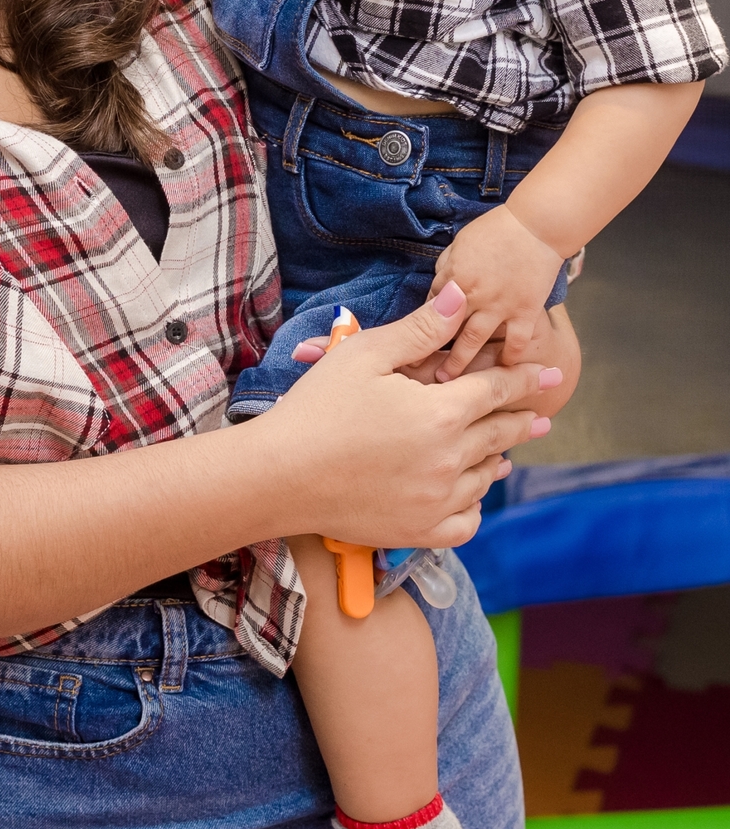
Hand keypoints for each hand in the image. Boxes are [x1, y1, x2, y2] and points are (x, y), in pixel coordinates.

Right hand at [257, 282, 556, 550]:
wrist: (279, 476)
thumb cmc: (317, 408)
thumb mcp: (366, 355)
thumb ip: (421, 329)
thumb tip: (462, 297)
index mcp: (441, 414)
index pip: (496, 390)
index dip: (523, 379)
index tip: (549, 376)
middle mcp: (449, 460)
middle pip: (498, 434)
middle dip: (522, 420)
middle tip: (541, 417)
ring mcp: (436, 501)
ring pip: (484, 478)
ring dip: (497, 460)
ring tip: (503, 454)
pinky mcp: (418, 532)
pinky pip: (465, 521)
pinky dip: (473, 505)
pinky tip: (470, 493)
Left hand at [428, 204, 564, 377]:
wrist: (536, 226)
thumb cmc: (495, 230)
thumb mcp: (459, 244)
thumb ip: (446, 270)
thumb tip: (438, 290)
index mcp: (453, 277)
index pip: (428, 307)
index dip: (417, 326)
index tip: (406, 345)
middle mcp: (473, 296)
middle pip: (445, 331)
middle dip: (429, 353)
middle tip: (416, 375)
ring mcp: (500, 306)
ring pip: (474, 342)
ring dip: (460, 364)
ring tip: (449, 384)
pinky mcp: (525, 312)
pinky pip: (516, 342)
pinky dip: (509, 359)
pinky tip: (501, 372)